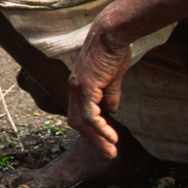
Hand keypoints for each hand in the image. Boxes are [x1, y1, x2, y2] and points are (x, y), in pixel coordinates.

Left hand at [66, 29, 131, 158]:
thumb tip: (111, 111)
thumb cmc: (113, 51)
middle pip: (77, 122)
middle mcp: (74, 89)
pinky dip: (99, 128)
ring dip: (97, 138)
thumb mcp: (113, 78)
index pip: (80, 115)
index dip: (92, 131)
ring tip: (111, 150)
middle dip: (93, 140)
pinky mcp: (85, 86)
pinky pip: (90, 114)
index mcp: (80, 87)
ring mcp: (77, 88)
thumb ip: (110, 94)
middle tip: (109, 153)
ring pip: (82, 122)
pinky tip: (111, 137)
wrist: (112, 34)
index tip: (107, 143)